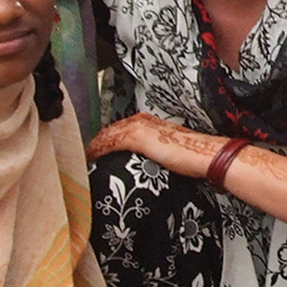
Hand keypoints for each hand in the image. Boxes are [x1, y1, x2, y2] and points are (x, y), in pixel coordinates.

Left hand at [85, 112, 210, 177]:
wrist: (204, 154)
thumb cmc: (191, 155)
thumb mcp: (166, 151)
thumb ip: (152, 153)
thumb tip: (146, 166)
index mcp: (147, 121)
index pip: (117, 129)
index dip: (103, 140)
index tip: (94, 152)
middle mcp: (140, 120)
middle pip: (108, 131)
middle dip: (95, 143)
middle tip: (83, 157)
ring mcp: (137, 127)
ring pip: (106, 136)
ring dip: (93, 147)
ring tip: (83, 160)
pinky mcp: (136, 137)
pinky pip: (110, 142)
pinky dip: (98, 150)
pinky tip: (91, 158)